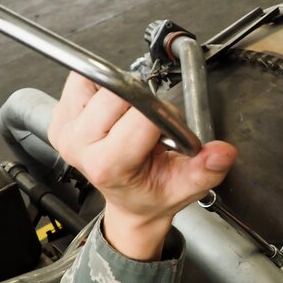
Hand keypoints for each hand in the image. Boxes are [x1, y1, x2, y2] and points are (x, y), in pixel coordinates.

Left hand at [47, 73, 237, 260]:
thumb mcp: (185, 187)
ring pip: (99, 81)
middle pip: (117, 92)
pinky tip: (112, 112)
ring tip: (127, 120)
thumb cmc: (152, 192)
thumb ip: (206, 169)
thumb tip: (223, 152)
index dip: (163, 115)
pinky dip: (102, 88)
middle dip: (142, 102)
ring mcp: (65, 131)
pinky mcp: (59, 117)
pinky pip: (82, 79)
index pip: (141, 115)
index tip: (167, 130)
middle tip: (147, 126)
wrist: (128, 203)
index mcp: (109, 165)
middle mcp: (79, 147)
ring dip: (120, 94)